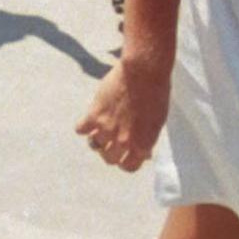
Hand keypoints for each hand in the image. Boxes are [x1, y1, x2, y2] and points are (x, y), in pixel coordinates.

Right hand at [75, 54, 169, 169]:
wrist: (144, 72)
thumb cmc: (156, 93)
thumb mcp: (158, 122)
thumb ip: (147, 139)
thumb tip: (144, 153)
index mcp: (142, 144)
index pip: (129, 167)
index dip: (125, 163)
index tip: (123, 157)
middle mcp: (123, 141)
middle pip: (109, 159)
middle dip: (110, 152)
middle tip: (111, 143)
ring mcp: (107, 129)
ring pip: (94, 146)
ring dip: (97, 139)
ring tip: (99, 130)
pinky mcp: (94, 115)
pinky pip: (81, 130)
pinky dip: (83, 127)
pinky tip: (88, 121)